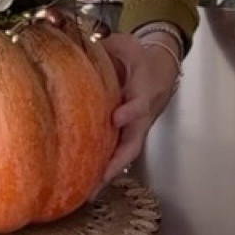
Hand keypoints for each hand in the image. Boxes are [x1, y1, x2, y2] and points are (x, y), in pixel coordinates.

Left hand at [99, 31, 182, 183]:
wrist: (159, 71)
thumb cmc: (137, 58)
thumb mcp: (126, 45)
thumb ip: (107, 46)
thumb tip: (76, 41)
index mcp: (143, 90)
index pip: (139, 103)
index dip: (130, 111)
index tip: (117, 117)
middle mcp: (141, 115)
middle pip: (134, 142)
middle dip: (118, 160)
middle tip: (101, 176)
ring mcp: (136, 129)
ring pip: (126, 154)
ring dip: (110, 173)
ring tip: (90, 193)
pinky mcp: (128, 136)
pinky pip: (119, 155)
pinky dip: (106, 172)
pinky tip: (88, 187)